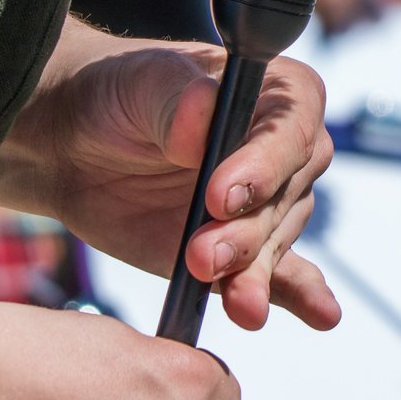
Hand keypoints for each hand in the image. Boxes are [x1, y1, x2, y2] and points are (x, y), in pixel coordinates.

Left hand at [7, 32, 338, 330]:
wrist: (79, 149)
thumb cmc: (117, 98)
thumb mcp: (139, 84)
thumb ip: (176, 99)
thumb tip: (203, 114)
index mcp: (277, 95)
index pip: (292, 130)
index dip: (265, 166)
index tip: (221, 197)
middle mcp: (286, 152)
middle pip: (287, 197)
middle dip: (246, 233)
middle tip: (201, 256)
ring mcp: (269, 207)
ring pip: (276, 244)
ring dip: (254, 274)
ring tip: (239, 304)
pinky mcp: (247, 254)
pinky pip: (286, 278)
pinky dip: (301, 297)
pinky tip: (321, 316)